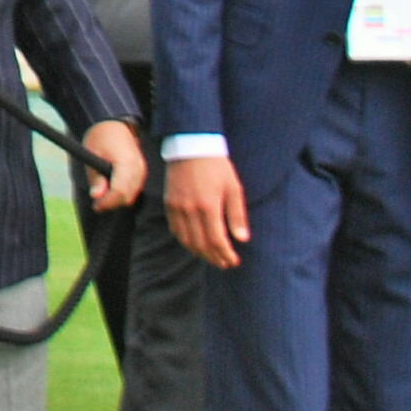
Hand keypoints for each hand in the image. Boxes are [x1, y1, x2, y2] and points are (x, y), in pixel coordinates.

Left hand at [81, 119, 147, 211]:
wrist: (113, 121)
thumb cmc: (100, 136)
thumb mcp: (93, 156)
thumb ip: (96, 178)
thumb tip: (96, 197)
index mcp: (126, 163)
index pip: (119, 192)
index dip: (107, 202)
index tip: (95, 206)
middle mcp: (138, 168)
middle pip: (127, 196)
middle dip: (112, 202)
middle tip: (97, 202)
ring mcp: (141, 169)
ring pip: (132, 194)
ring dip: (118, 198)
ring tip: (103, 194)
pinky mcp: (141, 169)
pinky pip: (134, 188)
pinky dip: (124, 192)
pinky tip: (111, 187)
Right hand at [166, 150, 249, 268]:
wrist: (191, 146)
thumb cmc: (217, 166)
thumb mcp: (233, 188)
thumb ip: (237, 215)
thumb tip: (242, 239)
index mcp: (209, 205)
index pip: (216, 240)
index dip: (225, 254)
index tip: (233, 261)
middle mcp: (190, 209)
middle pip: (201, 244)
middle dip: (213, 258)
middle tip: (224, 264)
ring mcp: (177, 207)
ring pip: (186, 240)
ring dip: (199, 253)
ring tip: (210, 257)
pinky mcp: (169, 203)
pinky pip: (175, 230)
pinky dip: (185, 241)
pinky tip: (194, 244)